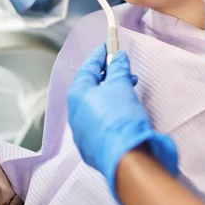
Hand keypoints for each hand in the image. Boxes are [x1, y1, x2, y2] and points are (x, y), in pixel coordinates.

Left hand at [67, 45, 177, 200]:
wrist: (126, 157)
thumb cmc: (120, 116)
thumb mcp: (121, 85)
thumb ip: (118, 68)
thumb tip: (117, 57)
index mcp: (77, 95)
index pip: (87, 68)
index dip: (99, 56)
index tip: (108, 46)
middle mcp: (74, 114)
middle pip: (90, 88)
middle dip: (108, 76)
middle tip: (124, 70)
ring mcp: (81, 133)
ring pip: (95, 106)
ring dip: (111, 94)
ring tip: (129, 90)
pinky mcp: (92, 147)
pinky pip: (100, 123)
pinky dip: (111, 112)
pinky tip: (124, 111)